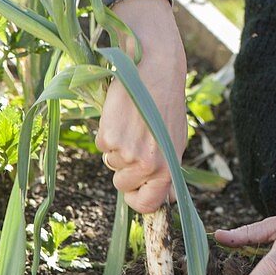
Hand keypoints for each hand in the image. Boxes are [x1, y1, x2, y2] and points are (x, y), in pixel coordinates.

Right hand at [95, 0, 188, 212]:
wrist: (155, 69)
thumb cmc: (165, 104)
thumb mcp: (174, 140)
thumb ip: (167, 171)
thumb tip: (167, 198)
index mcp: (168, 168)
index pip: (147, 205)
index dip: (137, 199)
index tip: (134, 189)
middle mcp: (148, 165)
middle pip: (122, 185)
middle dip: (124, 168)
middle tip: (136, 140)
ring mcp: (127, 153)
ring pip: (111, 163)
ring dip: (117, 147)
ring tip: (133, 122)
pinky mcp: (109, 137)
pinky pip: (101, 145)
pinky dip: (107, 131)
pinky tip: (121, 114)